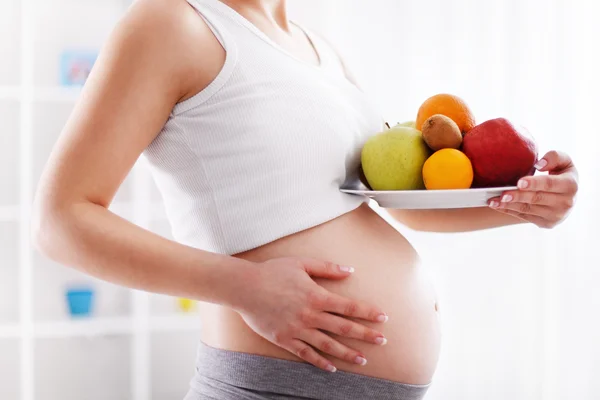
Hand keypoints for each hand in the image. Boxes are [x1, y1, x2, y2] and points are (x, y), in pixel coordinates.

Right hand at [234, 257, 387, 371]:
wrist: (244, 287)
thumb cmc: (273, 272)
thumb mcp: (301, 263)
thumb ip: (327, 268)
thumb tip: (350, 270)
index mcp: (316, 296)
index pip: (348, 306)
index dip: (367, 312)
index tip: (383, 318)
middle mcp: (310, 315)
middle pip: (343, 327)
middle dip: (365, 334)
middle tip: (383, 340)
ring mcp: (297, 329)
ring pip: (328, 345)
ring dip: (347, 353)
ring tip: (363, 360)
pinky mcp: (284, 339)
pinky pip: (306, 354)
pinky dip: (320, 362)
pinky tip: (332, 368)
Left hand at [489, 150, 578, 228]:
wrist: (567, 196)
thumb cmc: (561, 174)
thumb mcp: (564, 162)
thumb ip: (554, 157)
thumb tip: (540, 164)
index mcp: (570, 185)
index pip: (549, 184)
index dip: (534, 183)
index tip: (519, 182)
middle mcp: (565, 203)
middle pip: (536, 198)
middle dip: (517, 196)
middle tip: (501, 194)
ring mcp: (555, 215)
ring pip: (527, 209)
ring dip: (508, 205)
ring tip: (492, 201)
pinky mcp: (546, 223)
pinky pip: (524, 216)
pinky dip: (509, 211)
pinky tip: (497, 206)